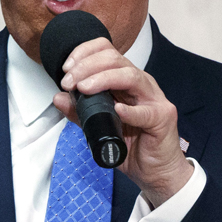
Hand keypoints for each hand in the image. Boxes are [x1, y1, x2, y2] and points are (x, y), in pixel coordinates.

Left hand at [52, 37, 192, 207]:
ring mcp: (153, 99)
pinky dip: (130, 110)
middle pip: (115, 60)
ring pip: (130, 76)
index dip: (84, 53)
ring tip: (84, 89)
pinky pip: (146, 112)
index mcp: (125, 81)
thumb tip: (59, 98)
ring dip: (103, 79)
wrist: (155, 171)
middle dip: (86, 67)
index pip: (107, 51)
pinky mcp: (162, 118)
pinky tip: (117, 110)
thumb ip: (80, 112)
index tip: (66, 68)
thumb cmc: (132, 146)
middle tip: (69, 82)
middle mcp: (140, 84)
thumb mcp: (98, 127)